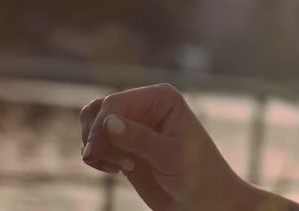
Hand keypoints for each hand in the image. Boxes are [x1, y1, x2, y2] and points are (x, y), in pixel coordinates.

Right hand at [79, 83, 252, 209]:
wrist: (204, 201)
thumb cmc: (198, 175)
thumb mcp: (171, 156)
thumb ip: (139, 139)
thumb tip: (108, 122)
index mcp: (160, 98)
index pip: (116, 103)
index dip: (101, 126)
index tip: (94, 153)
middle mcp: (145, 106)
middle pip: (99, 109)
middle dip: (95, 136)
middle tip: (106, 162)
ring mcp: (133, 126)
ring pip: (93, 124)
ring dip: (95, 147)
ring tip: (118, 167)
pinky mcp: (125, 146)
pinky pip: (96, 143)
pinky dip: (97, 156)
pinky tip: (116, 170)